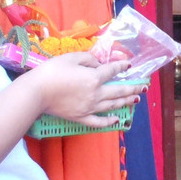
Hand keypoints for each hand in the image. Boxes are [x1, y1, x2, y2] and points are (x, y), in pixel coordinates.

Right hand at [23, 52, 144, 127]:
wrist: (36, 92)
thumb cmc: (52, 72)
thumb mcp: (71, 58)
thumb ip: (88, 59)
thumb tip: (98, 64)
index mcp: (94, 77)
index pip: (112, 71)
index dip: (122, 66)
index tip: (129, 65)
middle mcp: (96, 94)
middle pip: (119, 91)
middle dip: (133, 88)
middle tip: (144, 87)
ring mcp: (90, 107)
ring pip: (113, 105)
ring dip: (126, 102)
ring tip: (136, 100)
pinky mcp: (81, 117)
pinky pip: (99, 122)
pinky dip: (110, 121)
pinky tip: (117, 120)